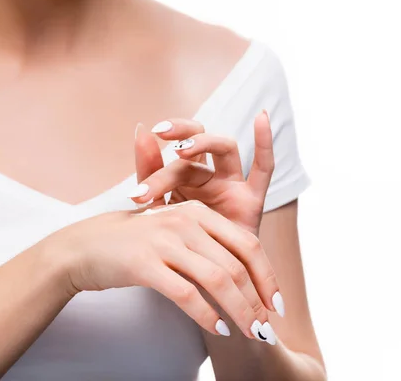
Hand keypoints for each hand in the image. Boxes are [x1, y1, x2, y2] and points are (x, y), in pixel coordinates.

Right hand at [42, 200, 277, 343]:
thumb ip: (204, 244)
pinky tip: (219, 330)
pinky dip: (208, 316)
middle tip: (265, 328)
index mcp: (195, 213)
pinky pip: (187, 295)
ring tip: (250, 333)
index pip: (246, 244)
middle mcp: (184, 222)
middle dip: (256, 300)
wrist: (83, 247)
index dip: (266, 276)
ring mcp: (164, 241)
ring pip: (217, 281)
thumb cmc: (130, 243)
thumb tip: (239, 272)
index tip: (275, 303)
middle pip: (236, 265)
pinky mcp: (145, 264)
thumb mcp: (169, 232)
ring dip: (240, 312)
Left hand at [131, 110, 273, 234]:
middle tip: (160, 140)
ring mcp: (231, 185)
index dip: (153, 169)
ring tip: (181, 151)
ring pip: (224, 149)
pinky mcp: (252, 200)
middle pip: (196, 148)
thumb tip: (138, 129)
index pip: (170, 160)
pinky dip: (265, 143)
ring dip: (204, 142)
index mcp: (184, 180)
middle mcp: (208, 177)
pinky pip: (264, 168)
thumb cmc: (178, 248)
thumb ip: (149, 172)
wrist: (200, 283)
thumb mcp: (158, 212)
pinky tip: (261, 117)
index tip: (135, 191)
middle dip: (178, 147)